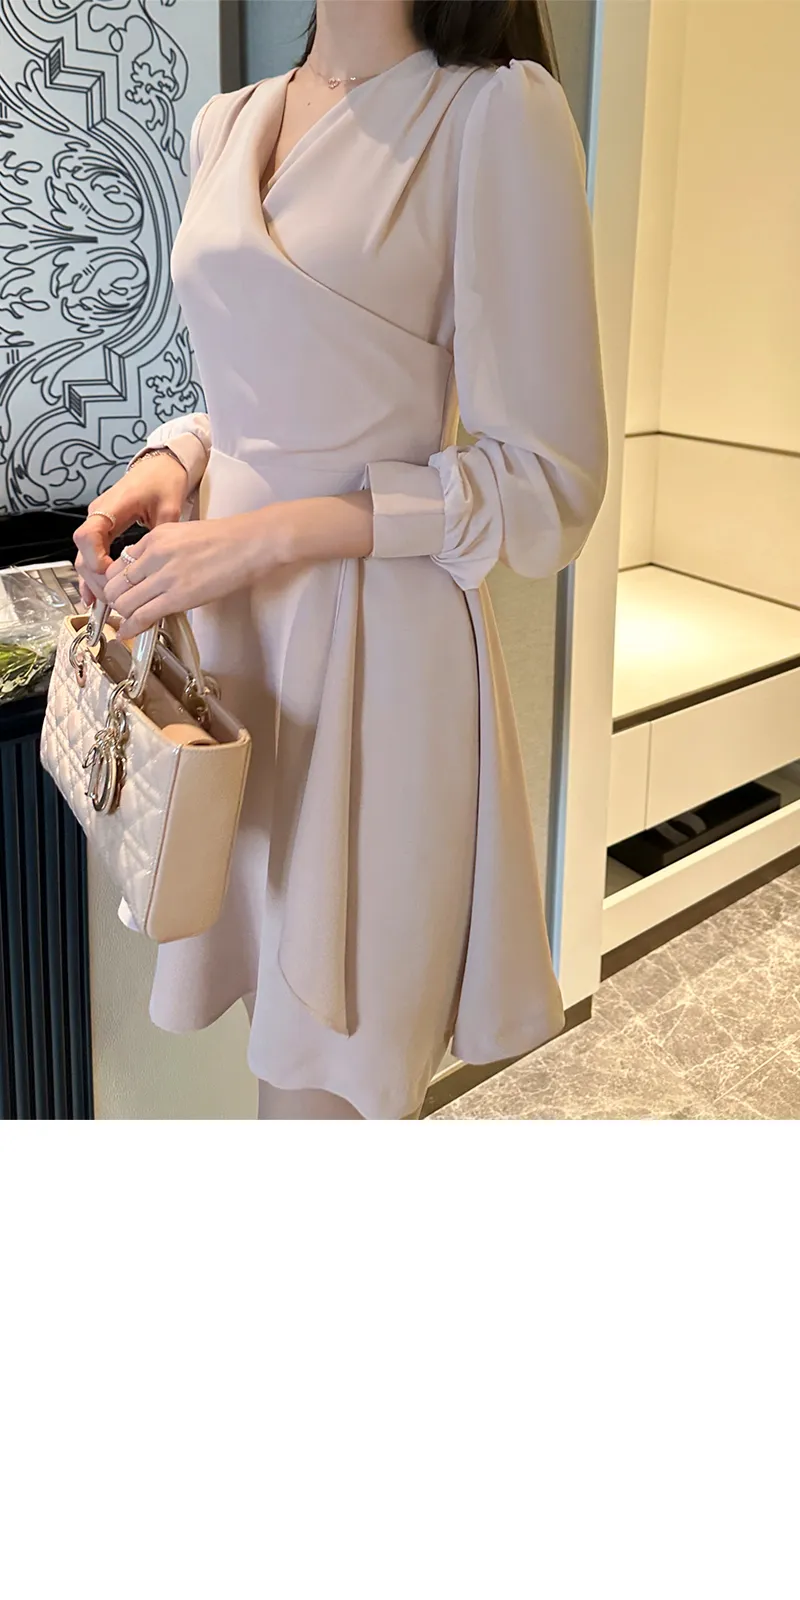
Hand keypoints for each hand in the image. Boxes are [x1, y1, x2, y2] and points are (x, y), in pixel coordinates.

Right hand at [73, 452, 190, 606]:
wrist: (159, 466)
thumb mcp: (169, 507)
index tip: (111, 576)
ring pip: (85, 559)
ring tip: (109, 605)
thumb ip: (162, 535)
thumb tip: (159, 563)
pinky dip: (92, 577)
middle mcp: (99, 515)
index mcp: (111, 507)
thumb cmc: (162, 481)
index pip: (89, 535)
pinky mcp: (103, 531)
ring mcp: (98, 523)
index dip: (95, 559)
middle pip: (84, 554)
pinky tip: (94, 598)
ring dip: (94, 582)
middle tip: (115, 600)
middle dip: (97, 580)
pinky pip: (91, 557)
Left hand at [103, 513, 283, 638]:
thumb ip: (160, 550)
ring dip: (123, 615)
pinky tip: (129, 633)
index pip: (117, 564)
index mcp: (154, 538)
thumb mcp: (182, 534)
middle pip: (114, 584)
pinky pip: (142, 615)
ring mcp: (164, 576)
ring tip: (129, 622)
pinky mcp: (177, 596)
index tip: (120, 593)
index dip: (114, 583)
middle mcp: (153, 555)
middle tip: (122, 610)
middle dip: (114, 601)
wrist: (250, 543)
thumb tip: (146, 570)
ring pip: (123, 602)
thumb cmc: (226, 540)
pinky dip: (131, 628)